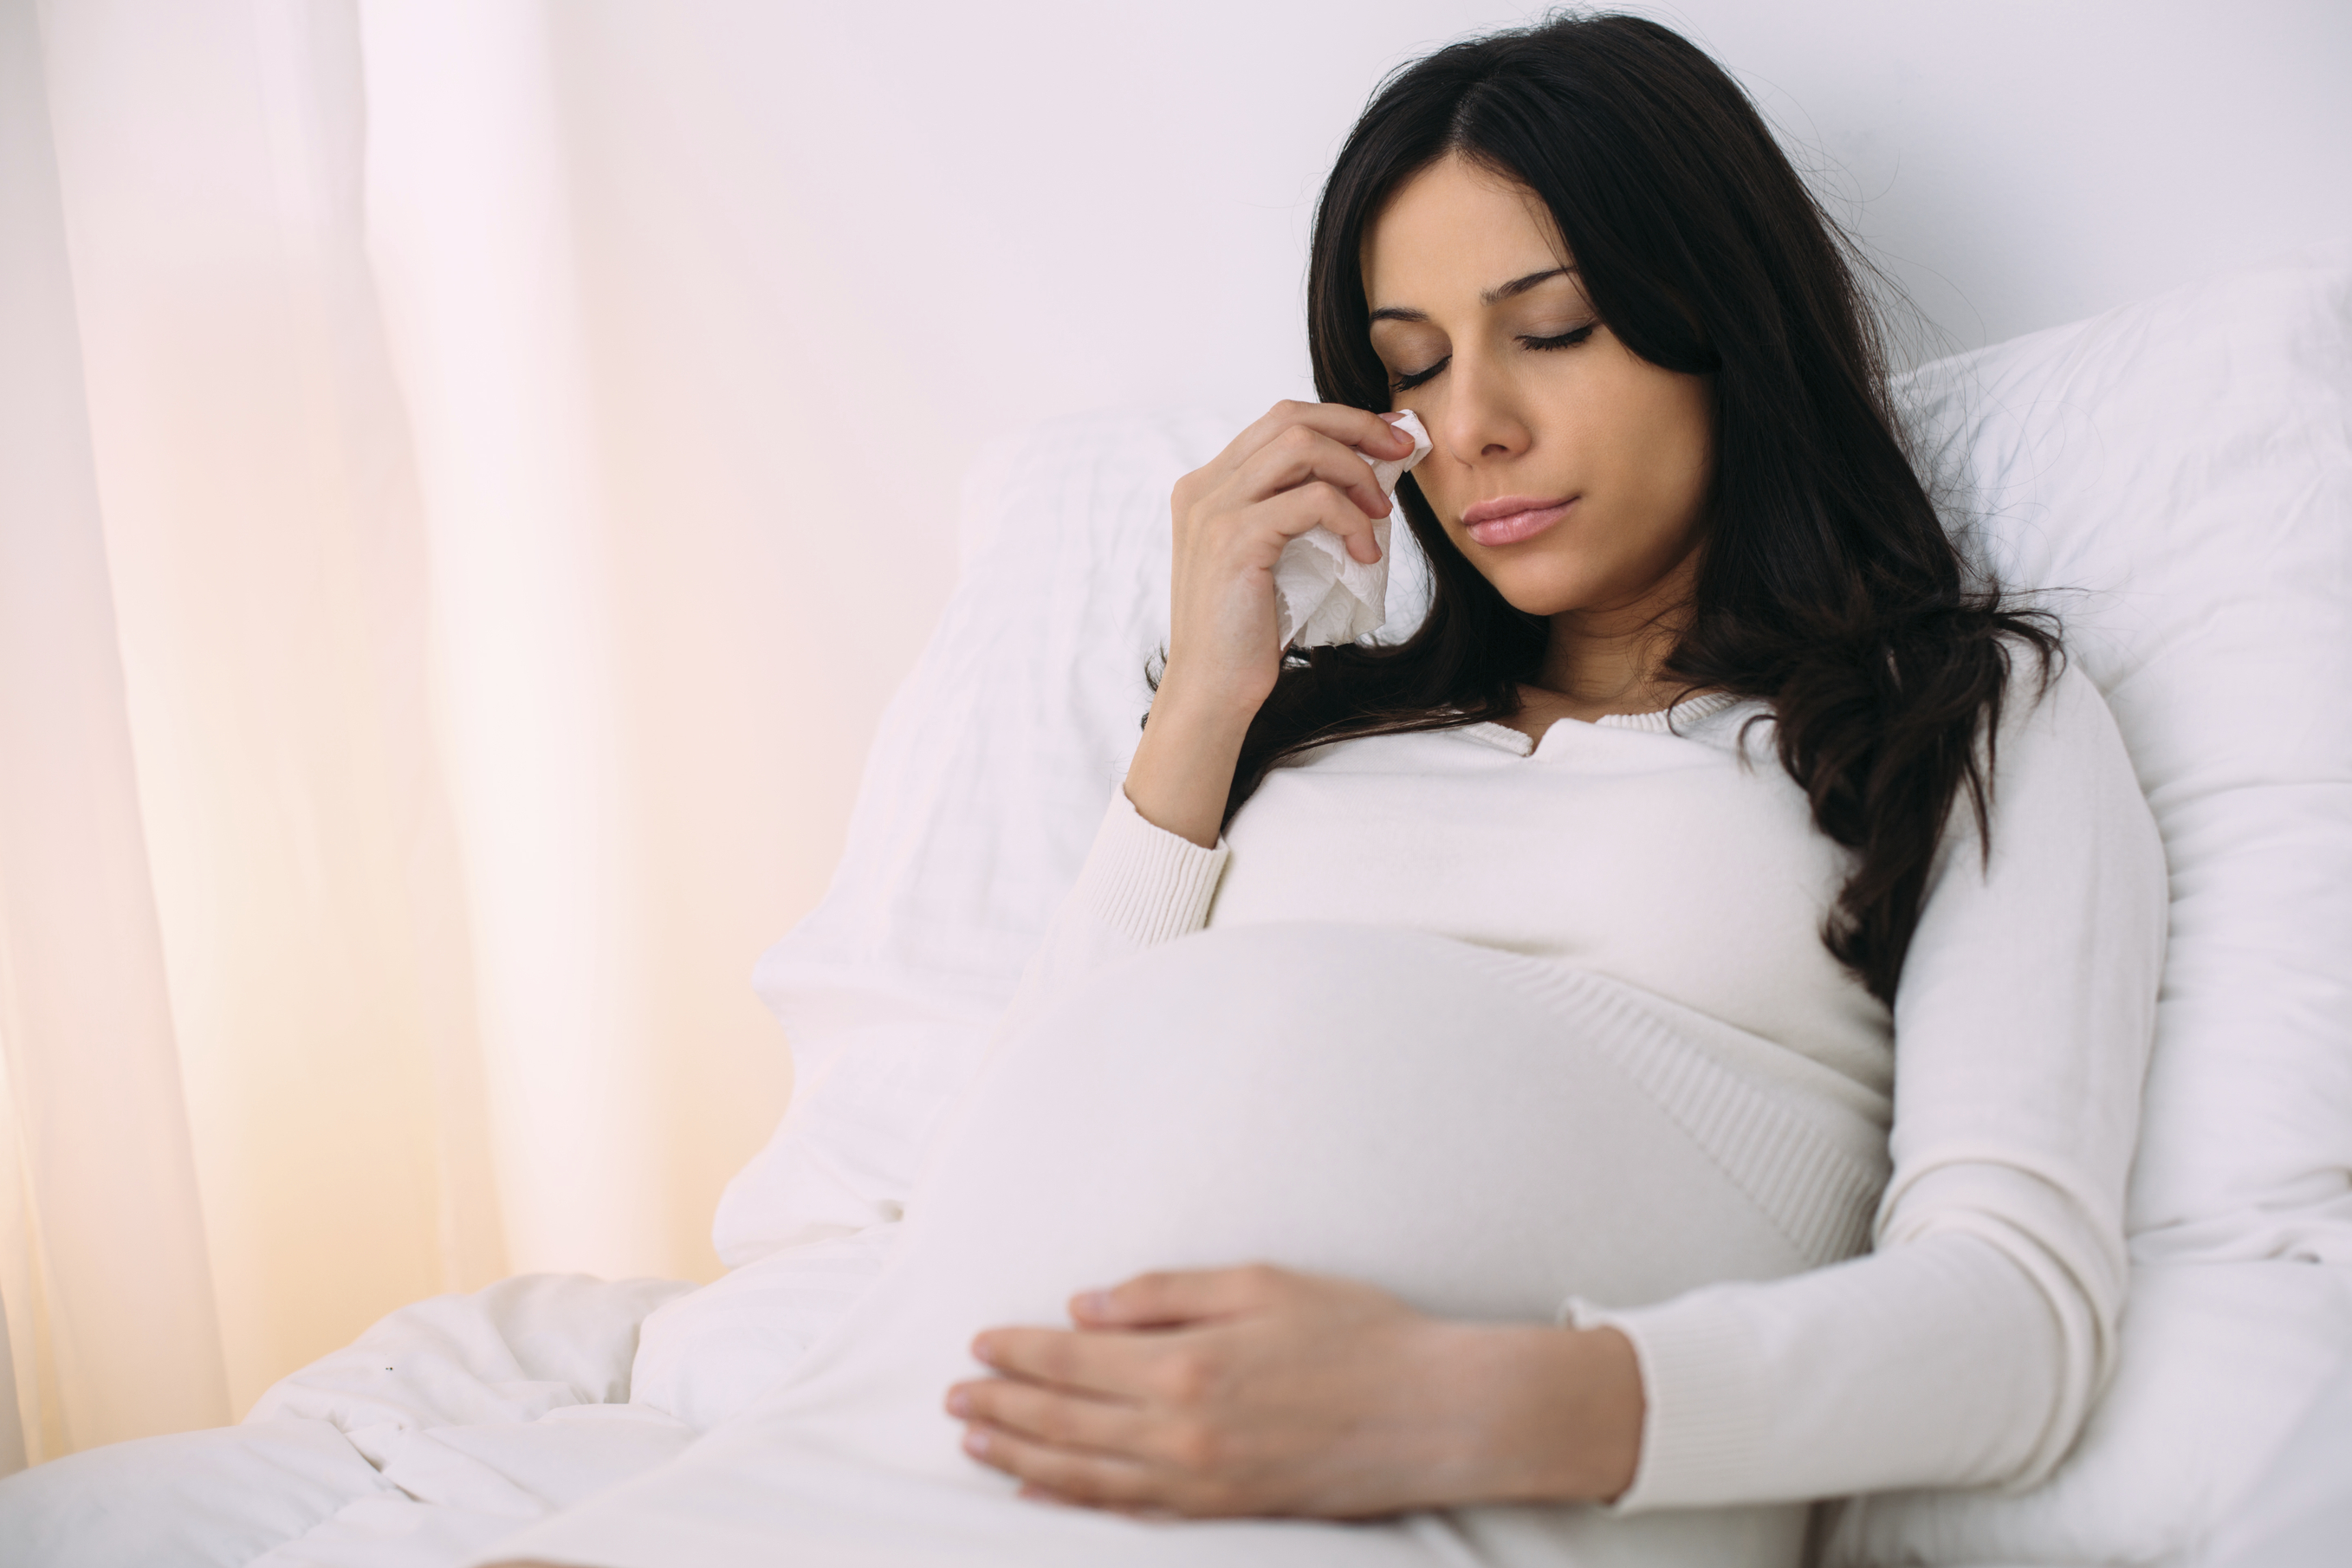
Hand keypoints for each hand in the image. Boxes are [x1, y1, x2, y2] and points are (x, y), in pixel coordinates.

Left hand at [944, 1264, 1644, 1518]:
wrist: (1438, 1414)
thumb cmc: (1359, 1332)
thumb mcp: (1260, 1283)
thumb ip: (1164, 1296)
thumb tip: (1083, 1309)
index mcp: (1186, 1365)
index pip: (1073, 1362)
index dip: (1017, 1354)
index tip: (978, 1344)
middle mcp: (1181, 1433)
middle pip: (1064, 1423)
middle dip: (1001, 1408)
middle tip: (952, 1399)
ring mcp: (1201, 1482)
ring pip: (1084, 1475)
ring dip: (1021, 1458)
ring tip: (975, 1444)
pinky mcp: (1225, 1510)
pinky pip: (1130, 1512)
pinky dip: (1076, 1502)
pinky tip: (1042, 1491)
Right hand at [1161, 402, 1415, 714]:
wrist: (1211, 690)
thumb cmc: (1246, 632)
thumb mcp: (1270, 556)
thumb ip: (1292, 511)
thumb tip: (1365, 475)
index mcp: (1207, 486)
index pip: (1278, 422)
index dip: (1340, 421)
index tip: (1386, 442)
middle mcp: (1203, 488)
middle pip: (1290, 418)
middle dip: (1356, 427)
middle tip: (1400, 453)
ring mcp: (1214, 511)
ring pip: (1301, 446)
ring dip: (1356, 471)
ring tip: (1379, 514)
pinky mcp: (1235, 540)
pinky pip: (1312, 500)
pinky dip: (1351, 519)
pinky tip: (1364, 554)